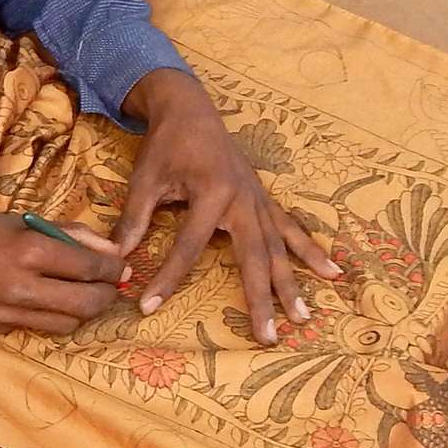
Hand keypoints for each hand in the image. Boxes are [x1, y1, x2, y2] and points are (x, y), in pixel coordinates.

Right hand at [0, 206, 125, 335]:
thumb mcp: (19, 220)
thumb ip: (67, 234)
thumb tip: (109, 251)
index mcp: (27, 250)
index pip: (89, 268)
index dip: (112, 269)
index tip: (119, 267)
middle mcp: (20, 287)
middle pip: (86, 304)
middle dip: (107, 295)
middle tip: (110, 286)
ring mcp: (7, 313)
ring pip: (67, 323)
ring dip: (83, 311)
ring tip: (83, 294)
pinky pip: (37, 327)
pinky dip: (51, 316)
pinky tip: (47, 300)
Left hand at [117, 67, 340, 342]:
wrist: (190, 109)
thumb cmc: (166, 144)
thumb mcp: (145, 179)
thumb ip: (134, 219)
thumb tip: (115, 258)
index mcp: (211, 193)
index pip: (189, 248)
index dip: (168, 279)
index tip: (148, 307)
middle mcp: (243, 200)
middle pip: (254, 258)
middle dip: (260, 300)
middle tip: (267, 337)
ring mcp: (259, 201)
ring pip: (279, 249)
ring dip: (292, 284)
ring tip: (304, 318)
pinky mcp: (265, 199)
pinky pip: (292, 229)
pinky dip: (311, 251)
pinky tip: (332, 273)